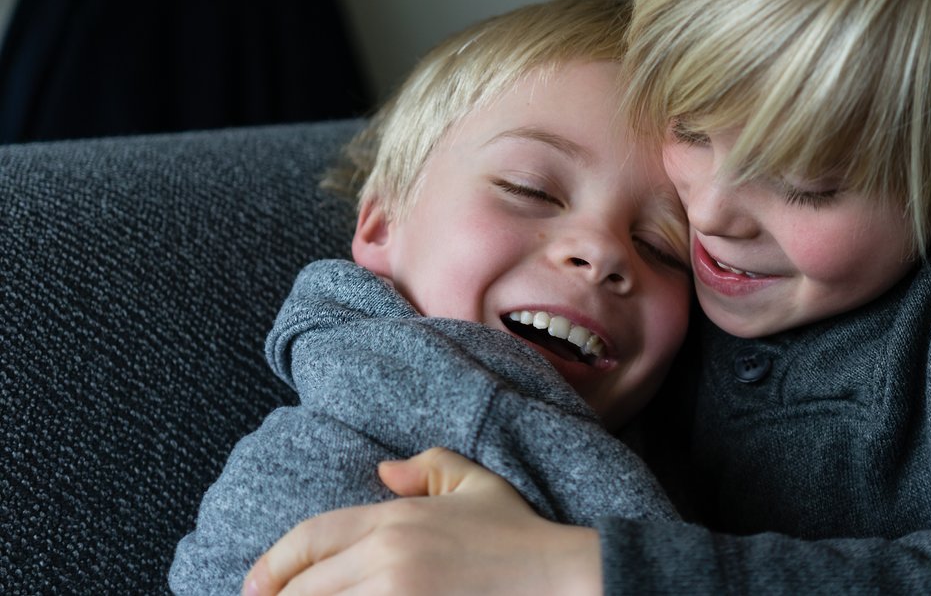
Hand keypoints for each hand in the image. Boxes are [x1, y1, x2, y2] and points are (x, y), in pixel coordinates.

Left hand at [242, 447, 602, 595]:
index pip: (310, 538)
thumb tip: (383, 471)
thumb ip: (426, 466)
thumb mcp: (475, 483)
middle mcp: (387, 558)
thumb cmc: (518, 534)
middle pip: (306, 587)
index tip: (253, 587)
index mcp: (394, 518)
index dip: (272, 565)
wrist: (558, 578)